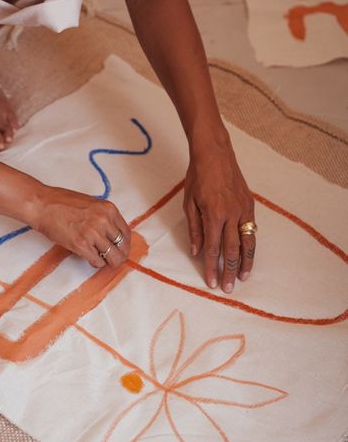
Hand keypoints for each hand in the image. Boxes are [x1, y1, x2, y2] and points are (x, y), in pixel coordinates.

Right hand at [34, 185, 130, 267]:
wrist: (42, 205)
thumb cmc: (62, 203)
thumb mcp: (91, 204)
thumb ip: (103, 217)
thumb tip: (112, 234)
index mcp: (108, 209)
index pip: (126, 233)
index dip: (125, 244)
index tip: (121, 249)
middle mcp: (104, 221)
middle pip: (122, 247)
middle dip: (118, 255)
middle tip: (113, 259)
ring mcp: (93, 233)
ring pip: (113, 257)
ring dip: (108, 261)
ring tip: (101, 260)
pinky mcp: (81, 245)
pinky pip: (97, 261)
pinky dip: (95, 263)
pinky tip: (90, 258)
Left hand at [184, 129, 255, 292]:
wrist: (215, 154)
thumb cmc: (198, 177)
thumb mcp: (189, 203)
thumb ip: (194, 229)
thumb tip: (196, 251)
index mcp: (213, 214)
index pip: (213, 248)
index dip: (212, 267)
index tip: (211, 282)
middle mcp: (231, 214)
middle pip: (232, 250)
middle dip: (229, 271)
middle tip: (227, 288)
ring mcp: (243, 209)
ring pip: (248, 242)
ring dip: (245, 263)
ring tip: (243, 277)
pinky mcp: (250, 205)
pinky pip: (252, 230)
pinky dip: (250, 245)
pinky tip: (247, 256)